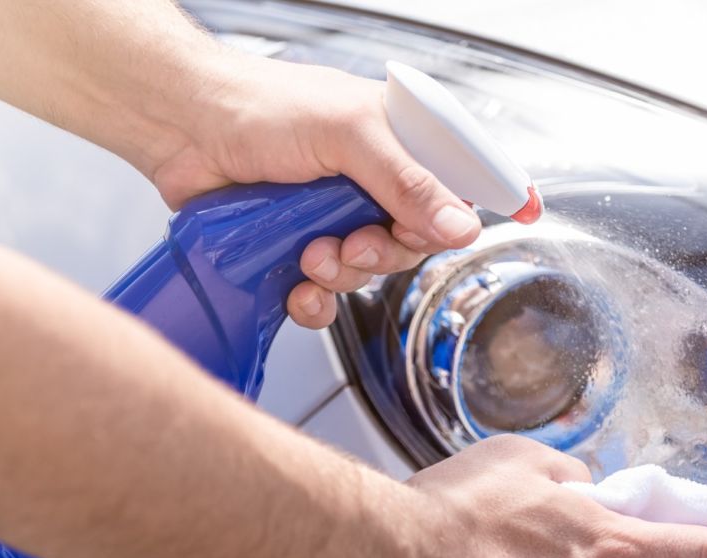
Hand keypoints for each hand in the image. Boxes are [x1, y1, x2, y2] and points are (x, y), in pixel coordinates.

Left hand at [150, 54, 481, 328]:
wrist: (180, 127)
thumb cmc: (258, 106)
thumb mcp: (348, 135)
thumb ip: (407, 182)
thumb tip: (461, 224)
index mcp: (396, 139)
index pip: (461, 170)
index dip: (495, 194)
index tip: (526, 213)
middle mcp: (371, 179)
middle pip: (417, 238)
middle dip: (388, 250)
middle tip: (355, 240)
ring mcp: (334, 215)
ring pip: (371, 271)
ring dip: (343, 273)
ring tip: (309, 251)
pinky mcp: (297, 249)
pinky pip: (327, 296)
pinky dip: (314, 301)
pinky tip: (295, 285)